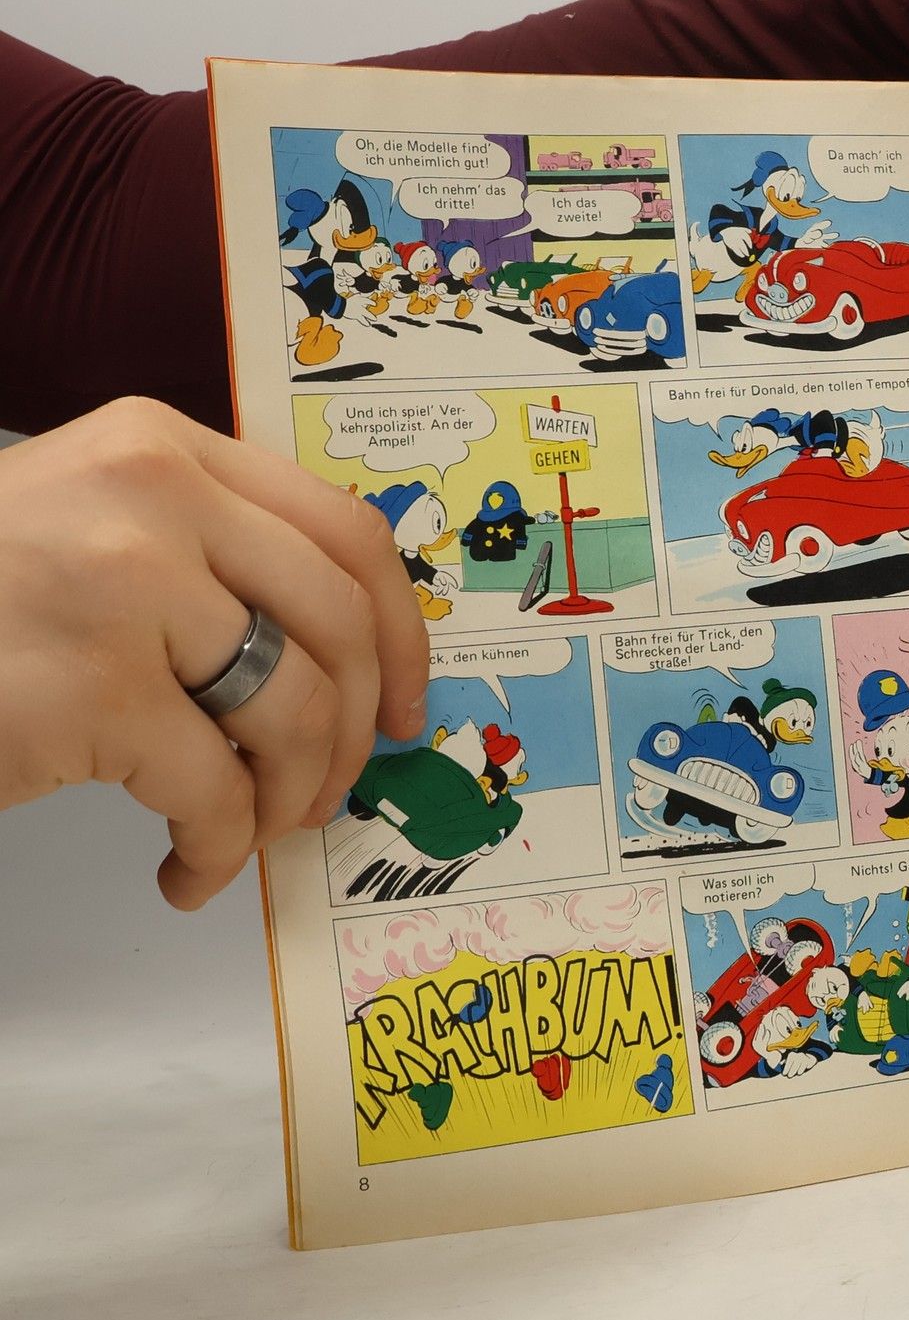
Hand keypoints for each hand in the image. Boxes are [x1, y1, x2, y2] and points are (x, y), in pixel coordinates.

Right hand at [0, 398, 430, 908]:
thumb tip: (350, 661)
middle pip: (340, 627)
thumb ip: (209, 553)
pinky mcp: (91, 692)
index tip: (407, 703)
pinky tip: (189, 871)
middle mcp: (154, 500)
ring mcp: (123, 590)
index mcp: (164, 448)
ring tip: (253, 831)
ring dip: (291, 796)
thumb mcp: (93, 525)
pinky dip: (218, 851)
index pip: (346, 533)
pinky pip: (216, 793)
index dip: (403, 633)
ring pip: (296, 712)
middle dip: (356, 732)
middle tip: (332, 790)